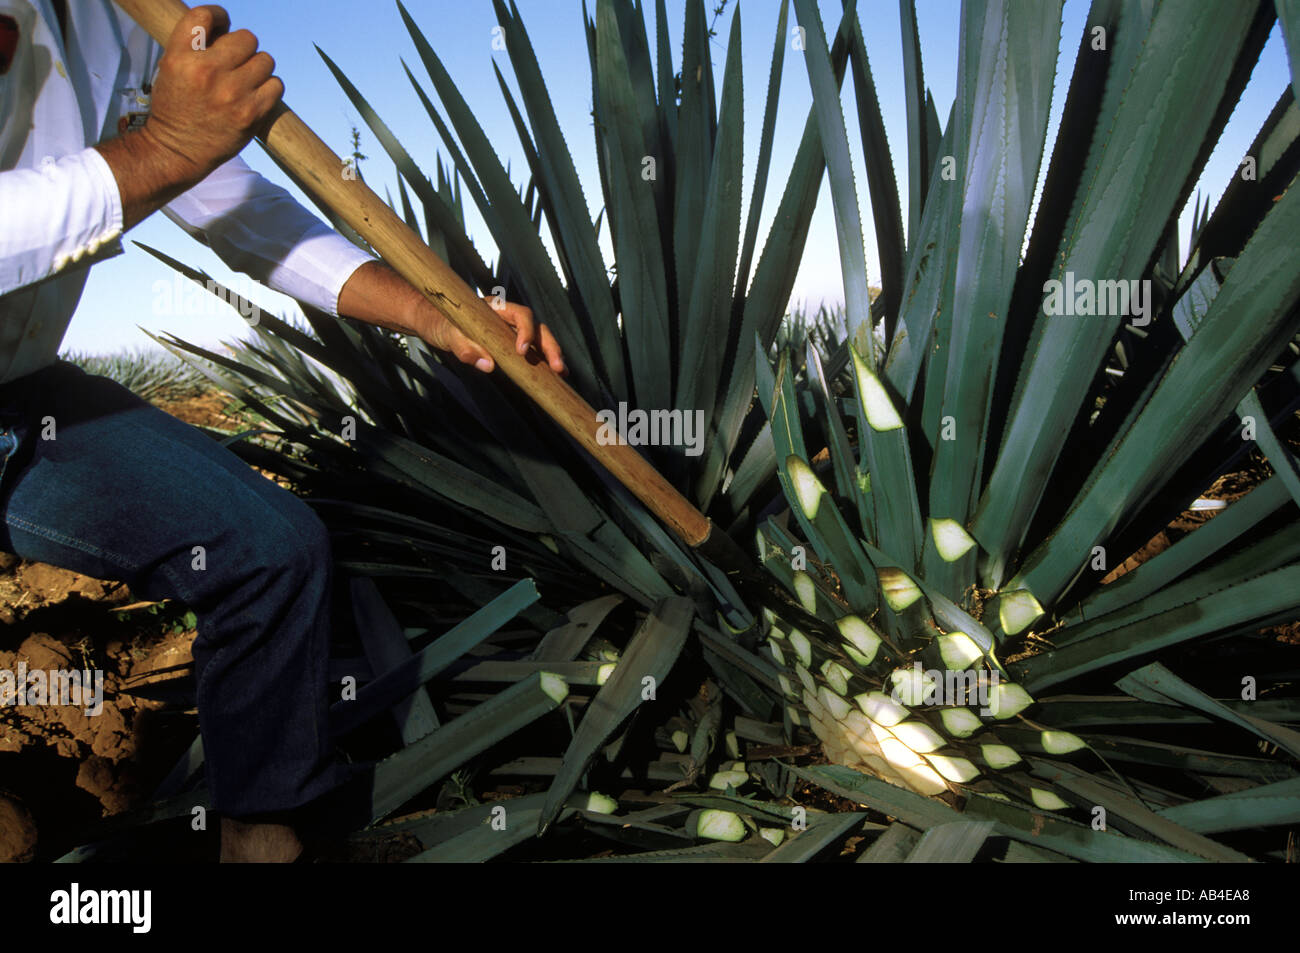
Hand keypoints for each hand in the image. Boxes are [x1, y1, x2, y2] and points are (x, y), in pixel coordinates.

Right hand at [138, 6, 282, 188]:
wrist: (176, 150)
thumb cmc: (176, 106)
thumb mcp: (171, 67)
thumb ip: (196, 46)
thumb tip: (229, 30)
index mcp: (181, 57)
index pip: (205, 16)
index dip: (219, 16)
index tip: (222, 26)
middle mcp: (206, 71)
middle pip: (246, 37)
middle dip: (243, 48)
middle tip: (236, 62)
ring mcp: (231, 93)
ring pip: (265, 59)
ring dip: (258, 68)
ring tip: (245, 81)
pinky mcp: (251, 113)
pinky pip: (276, 84)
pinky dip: (269, 87)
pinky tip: (256, 94)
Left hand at [335, 261, 566, 374]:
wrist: (434, 321)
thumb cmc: (441, 323)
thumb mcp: (448, 335)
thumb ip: (466, 348)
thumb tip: (489, 365)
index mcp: (495, 307)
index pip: (520, 314)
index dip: (525, 332)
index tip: (522, 352)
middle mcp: (507, 316)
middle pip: (538, 327)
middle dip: (550, 346)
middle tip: (558, 368)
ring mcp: (510, 329)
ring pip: (538, 339)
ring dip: (550, 355)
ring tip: (561, 374)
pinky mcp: (509, 343)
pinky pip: (529, 350)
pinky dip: (540, 361)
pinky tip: (552, 375)